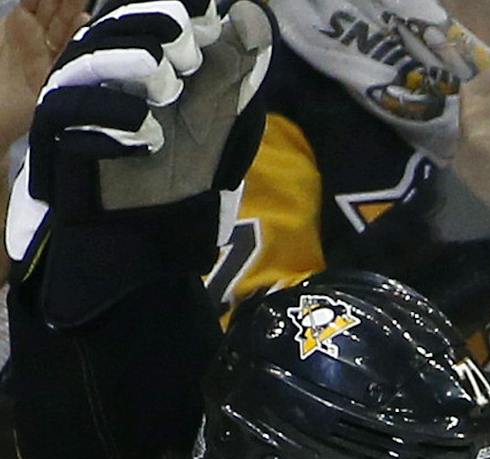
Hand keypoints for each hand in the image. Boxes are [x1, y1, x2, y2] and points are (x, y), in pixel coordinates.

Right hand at [5, 0, 273, 322]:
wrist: (158, 227)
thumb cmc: (184, 168)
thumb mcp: (219, 114)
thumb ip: (234, 65)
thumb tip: (252, 13)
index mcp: (139, 56)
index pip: (145, 15)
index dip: (170, 14)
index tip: (202, 27)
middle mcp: (102, 70)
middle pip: (115, 26)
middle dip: (154, 29)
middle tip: (188, 56)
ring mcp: (76, 98)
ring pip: (91, 58)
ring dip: (136, 64)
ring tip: (168, 87)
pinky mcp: (59, 133)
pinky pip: (74, 110)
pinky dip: (116, 118)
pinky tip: (149, 135)